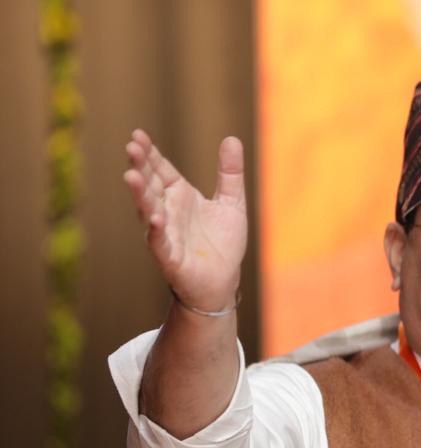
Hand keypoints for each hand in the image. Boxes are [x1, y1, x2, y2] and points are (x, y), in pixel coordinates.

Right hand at [123, 129, 246, 311]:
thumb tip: (232, 139)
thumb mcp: (232, 203)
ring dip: (140, 195)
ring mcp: (166, 233)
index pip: (160, 169)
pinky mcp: (169, 257)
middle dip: (140, 167)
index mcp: (179, 195)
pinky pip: (159, 242)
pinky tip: (155, 218)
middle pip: (150, 185)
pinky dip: (157, 231)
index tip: (138, 135)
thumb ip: (230, 173)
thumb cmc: (223, 243)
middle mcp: (167, 211)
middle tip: (131, 147)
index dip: (150, 153)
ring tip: (131, 176)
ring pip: (148, 210)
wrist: (223, 281)